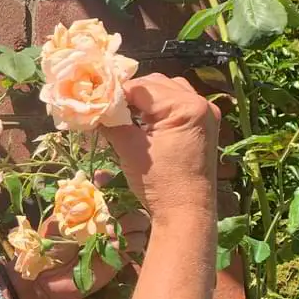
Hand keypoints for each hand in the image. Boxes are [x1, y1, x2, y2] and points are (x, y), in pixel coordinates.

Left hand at [5, 171, 150, 298]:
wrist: (47, 278)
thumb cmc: (49, 246)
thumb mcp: (58, 221)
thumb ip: (75, 205)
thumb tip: (92, 184)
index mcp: (92, 208)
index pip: (110, 188)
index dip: (111, 181)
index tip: (102, 179)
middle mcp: (107, 219)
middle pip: (131, 203)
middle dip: (123, 205)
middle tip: (107, 216)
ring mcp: (116, 237)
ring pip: (140, 221)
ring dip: (130, 223)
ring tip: (110, 233)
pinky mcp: (120, 256)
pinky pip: (139, 243)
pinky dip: (132, 241)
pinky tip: (115, 245)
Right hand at [100, 74, 220, 222]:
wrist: (185, 213)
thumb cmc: (159, 182)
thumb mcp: (129, 149)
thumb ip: (111, 122)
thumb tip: (92, 107)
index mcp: (186, 107)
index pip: (141, 87)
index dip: (116, 93)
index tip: (96, 102)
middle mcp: (201, 104)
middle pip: (155, 85)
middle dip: (129, 95)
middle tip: (108, 109)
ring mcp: (206, 115)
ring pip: (167, 92)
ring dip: (144, 100)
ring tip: (124, 115)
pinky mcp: (203, 127)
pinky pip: (177, 106)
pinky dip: (158, 110)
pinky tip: (142, 122)